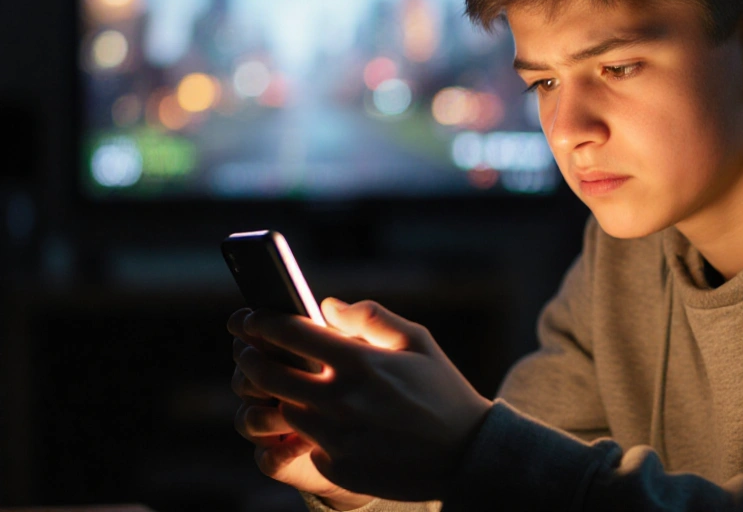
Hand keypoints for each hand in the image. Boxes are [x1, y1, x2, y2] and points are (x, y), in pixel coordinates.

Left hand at [234, 298, 494, 501]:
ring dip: (274, 395)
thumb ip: (371, 317)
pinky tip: (312, 420)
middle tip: (247, 351)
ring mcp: (338, 437)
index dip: (265, 322)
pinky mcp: (337, 467)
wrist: (464, 454)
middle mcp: (343, 399)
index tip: (253, 318)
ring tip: (277, 384)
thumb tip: (327, 306)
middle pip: (271, 374)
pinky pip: (305, 443)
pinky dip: (303, 430)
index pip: (294, 334)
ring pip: (283, 410)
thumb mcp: (418, 341)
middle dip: (251, 357)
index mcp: (362, 362)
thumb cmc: (442, 391)